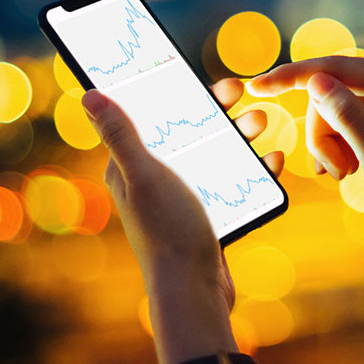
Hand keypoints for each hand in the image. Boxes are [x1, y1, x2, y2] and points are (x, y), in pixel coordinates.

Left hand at [81, 79, 282, 302]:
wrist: (193, 292)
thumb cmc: (165, 232)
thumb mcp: (142, 174)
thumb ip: (120, 134)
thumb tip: (90, 95)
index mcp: (130, 167)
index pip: (148, 115)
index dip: (170, 90)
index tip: (193, 71)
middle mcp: (154, 179)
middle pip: (186, 130)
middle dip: (213, 109)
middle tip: (236, 90)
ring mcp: (183, 197)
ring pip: (214, 152)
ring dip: (237, 134)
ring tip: (260, 122)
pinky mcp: (208, 215)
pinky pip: (233, 180)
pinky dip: (253, 167)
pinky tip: (272, 158)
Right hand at [246, 56, 363, 238]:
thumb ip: (346, 116)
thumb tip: (314, 80)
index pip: (337, 68)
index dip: (293, 76)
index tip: (256, 87)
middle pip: (332, 89)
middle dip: (321, 130)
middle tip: (328, 169)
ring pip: (333, 106)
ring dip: (327, 141)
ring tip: (340, 173)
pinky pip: (345, 117)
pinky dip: (336, 143)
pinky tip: (342, 168)